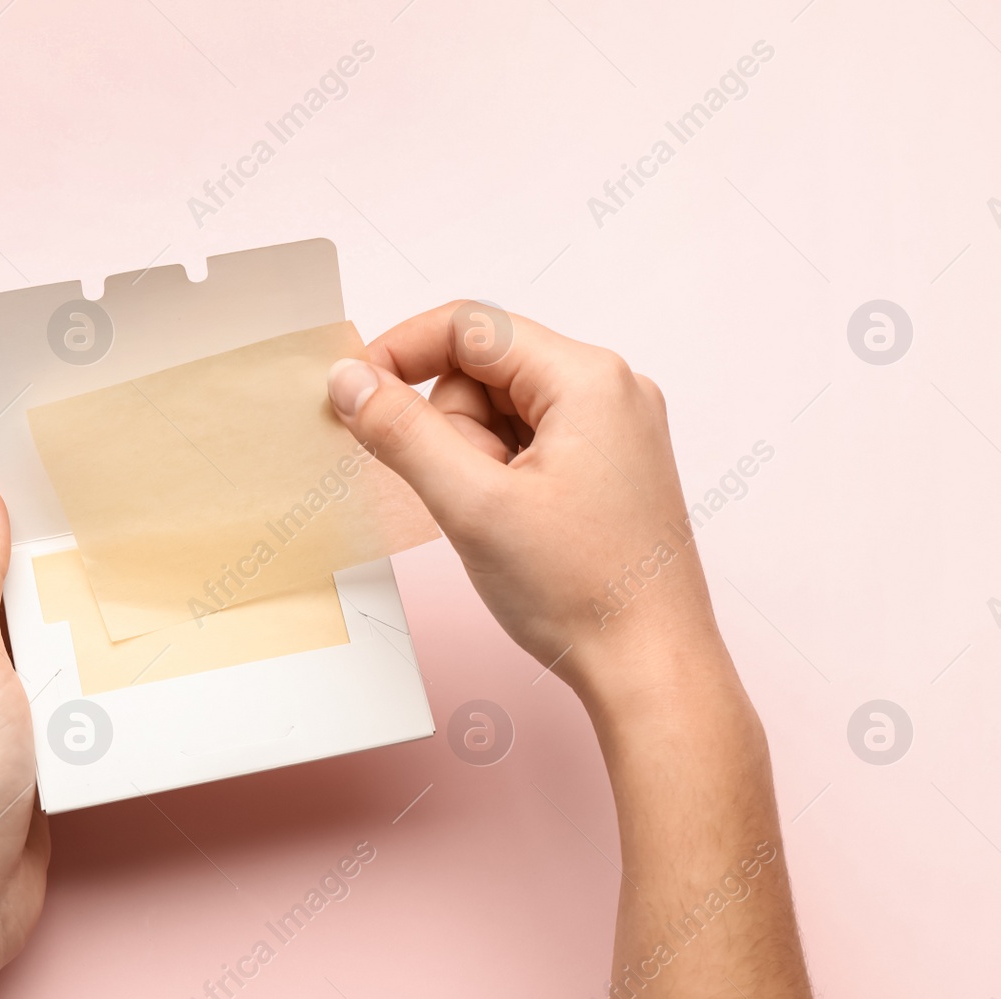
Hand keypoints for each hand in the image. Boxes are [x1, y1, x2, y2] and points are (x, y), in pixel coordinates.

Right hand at [326, 302, 724, 705]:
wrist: (650, 669)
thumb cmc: (584, 594)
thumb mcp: (472, 506)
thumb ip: (401, 432)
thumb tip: (350, 381)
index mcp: (589, 379)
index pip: (469, 326)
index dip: (401, 354)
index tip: (355, 396)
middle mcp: (611, 390)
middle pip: (484, 369)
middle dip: (451, 428)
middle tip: (466, 497)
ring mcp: (615, 430)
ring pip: (502, 410)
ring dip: (475, 459)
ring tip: (498, 521)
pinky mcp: (609, 467)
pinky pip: (529, 443)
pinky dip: (500, 477)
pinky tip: (513, 527)